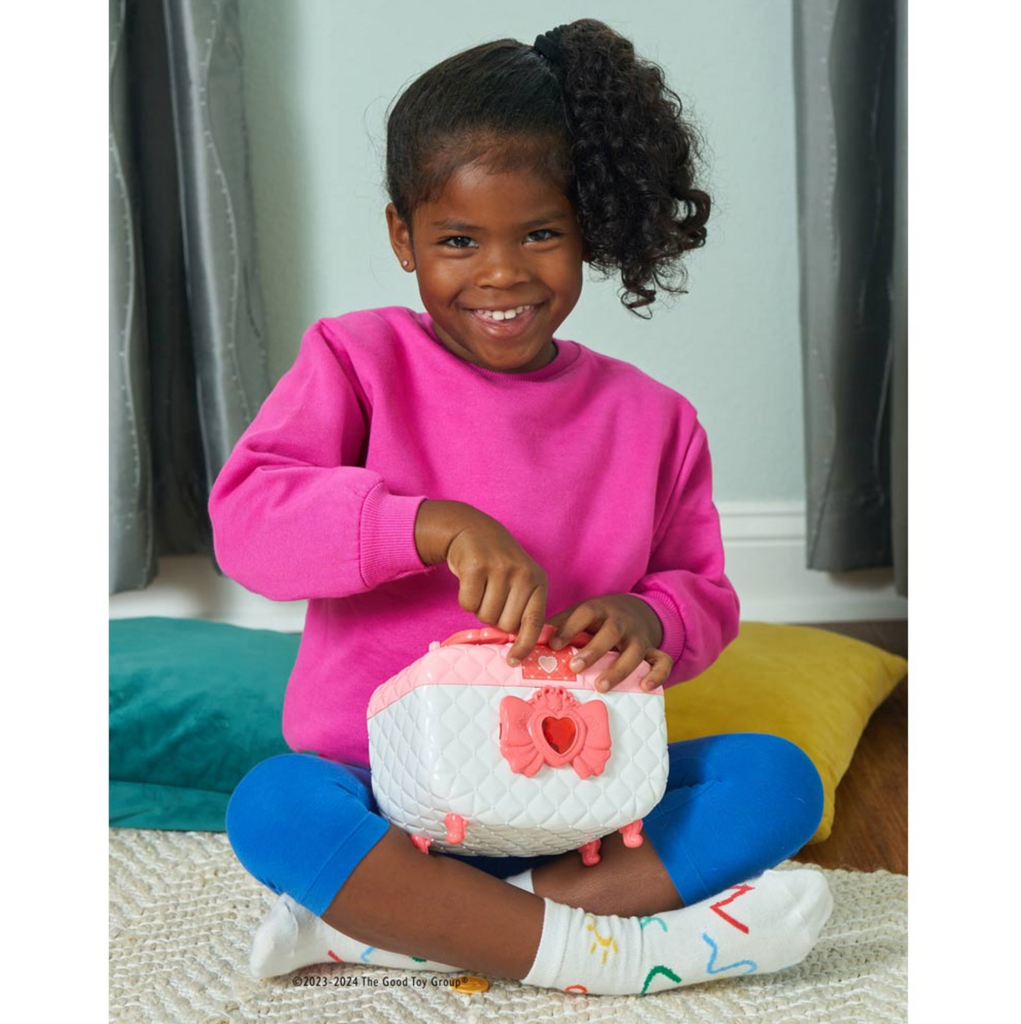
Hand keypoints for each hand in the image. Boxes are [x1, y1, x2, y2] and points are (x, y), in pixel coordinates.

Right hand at [418, 501, 548, 663]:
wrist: (472, 529)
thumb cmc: (498, 563)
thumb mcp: (520, 580)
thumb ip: (523, 608)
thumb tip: (519, 645)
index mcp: (538, 581)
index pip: (535, 622)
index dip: (524, 645)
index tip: (513, 660)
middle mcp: (522, 574)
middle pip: (506, 624)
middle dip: (495, 619)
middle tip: (492, 598)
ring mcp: (499, 569)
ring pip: (485, 616)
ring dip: (479, 609)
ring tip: (482, 588)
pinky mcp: (476, 566)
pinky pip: (468, 604)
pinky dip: (465, 599)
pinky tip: (470, 582)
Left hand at [545, 594, 672, 692]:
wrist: (633, 610)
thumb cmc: (596, 619)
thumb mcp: (578, 615)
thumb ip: (558, 626)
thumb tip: (527, 640)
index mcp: (600, 609)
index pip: (586, 613)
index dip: (570, 628)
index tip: (554, 644)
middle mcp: (621, 621)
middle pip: (612, 632)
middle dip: (594, 650)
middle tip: (576, 668)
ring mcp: (639, 636)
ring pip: (636, 651)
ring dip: (619, 669)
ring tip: (601, 686)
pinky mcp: (653, 650)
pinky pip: (662, 661)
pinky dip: (657, 674)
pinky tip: (644, 687)